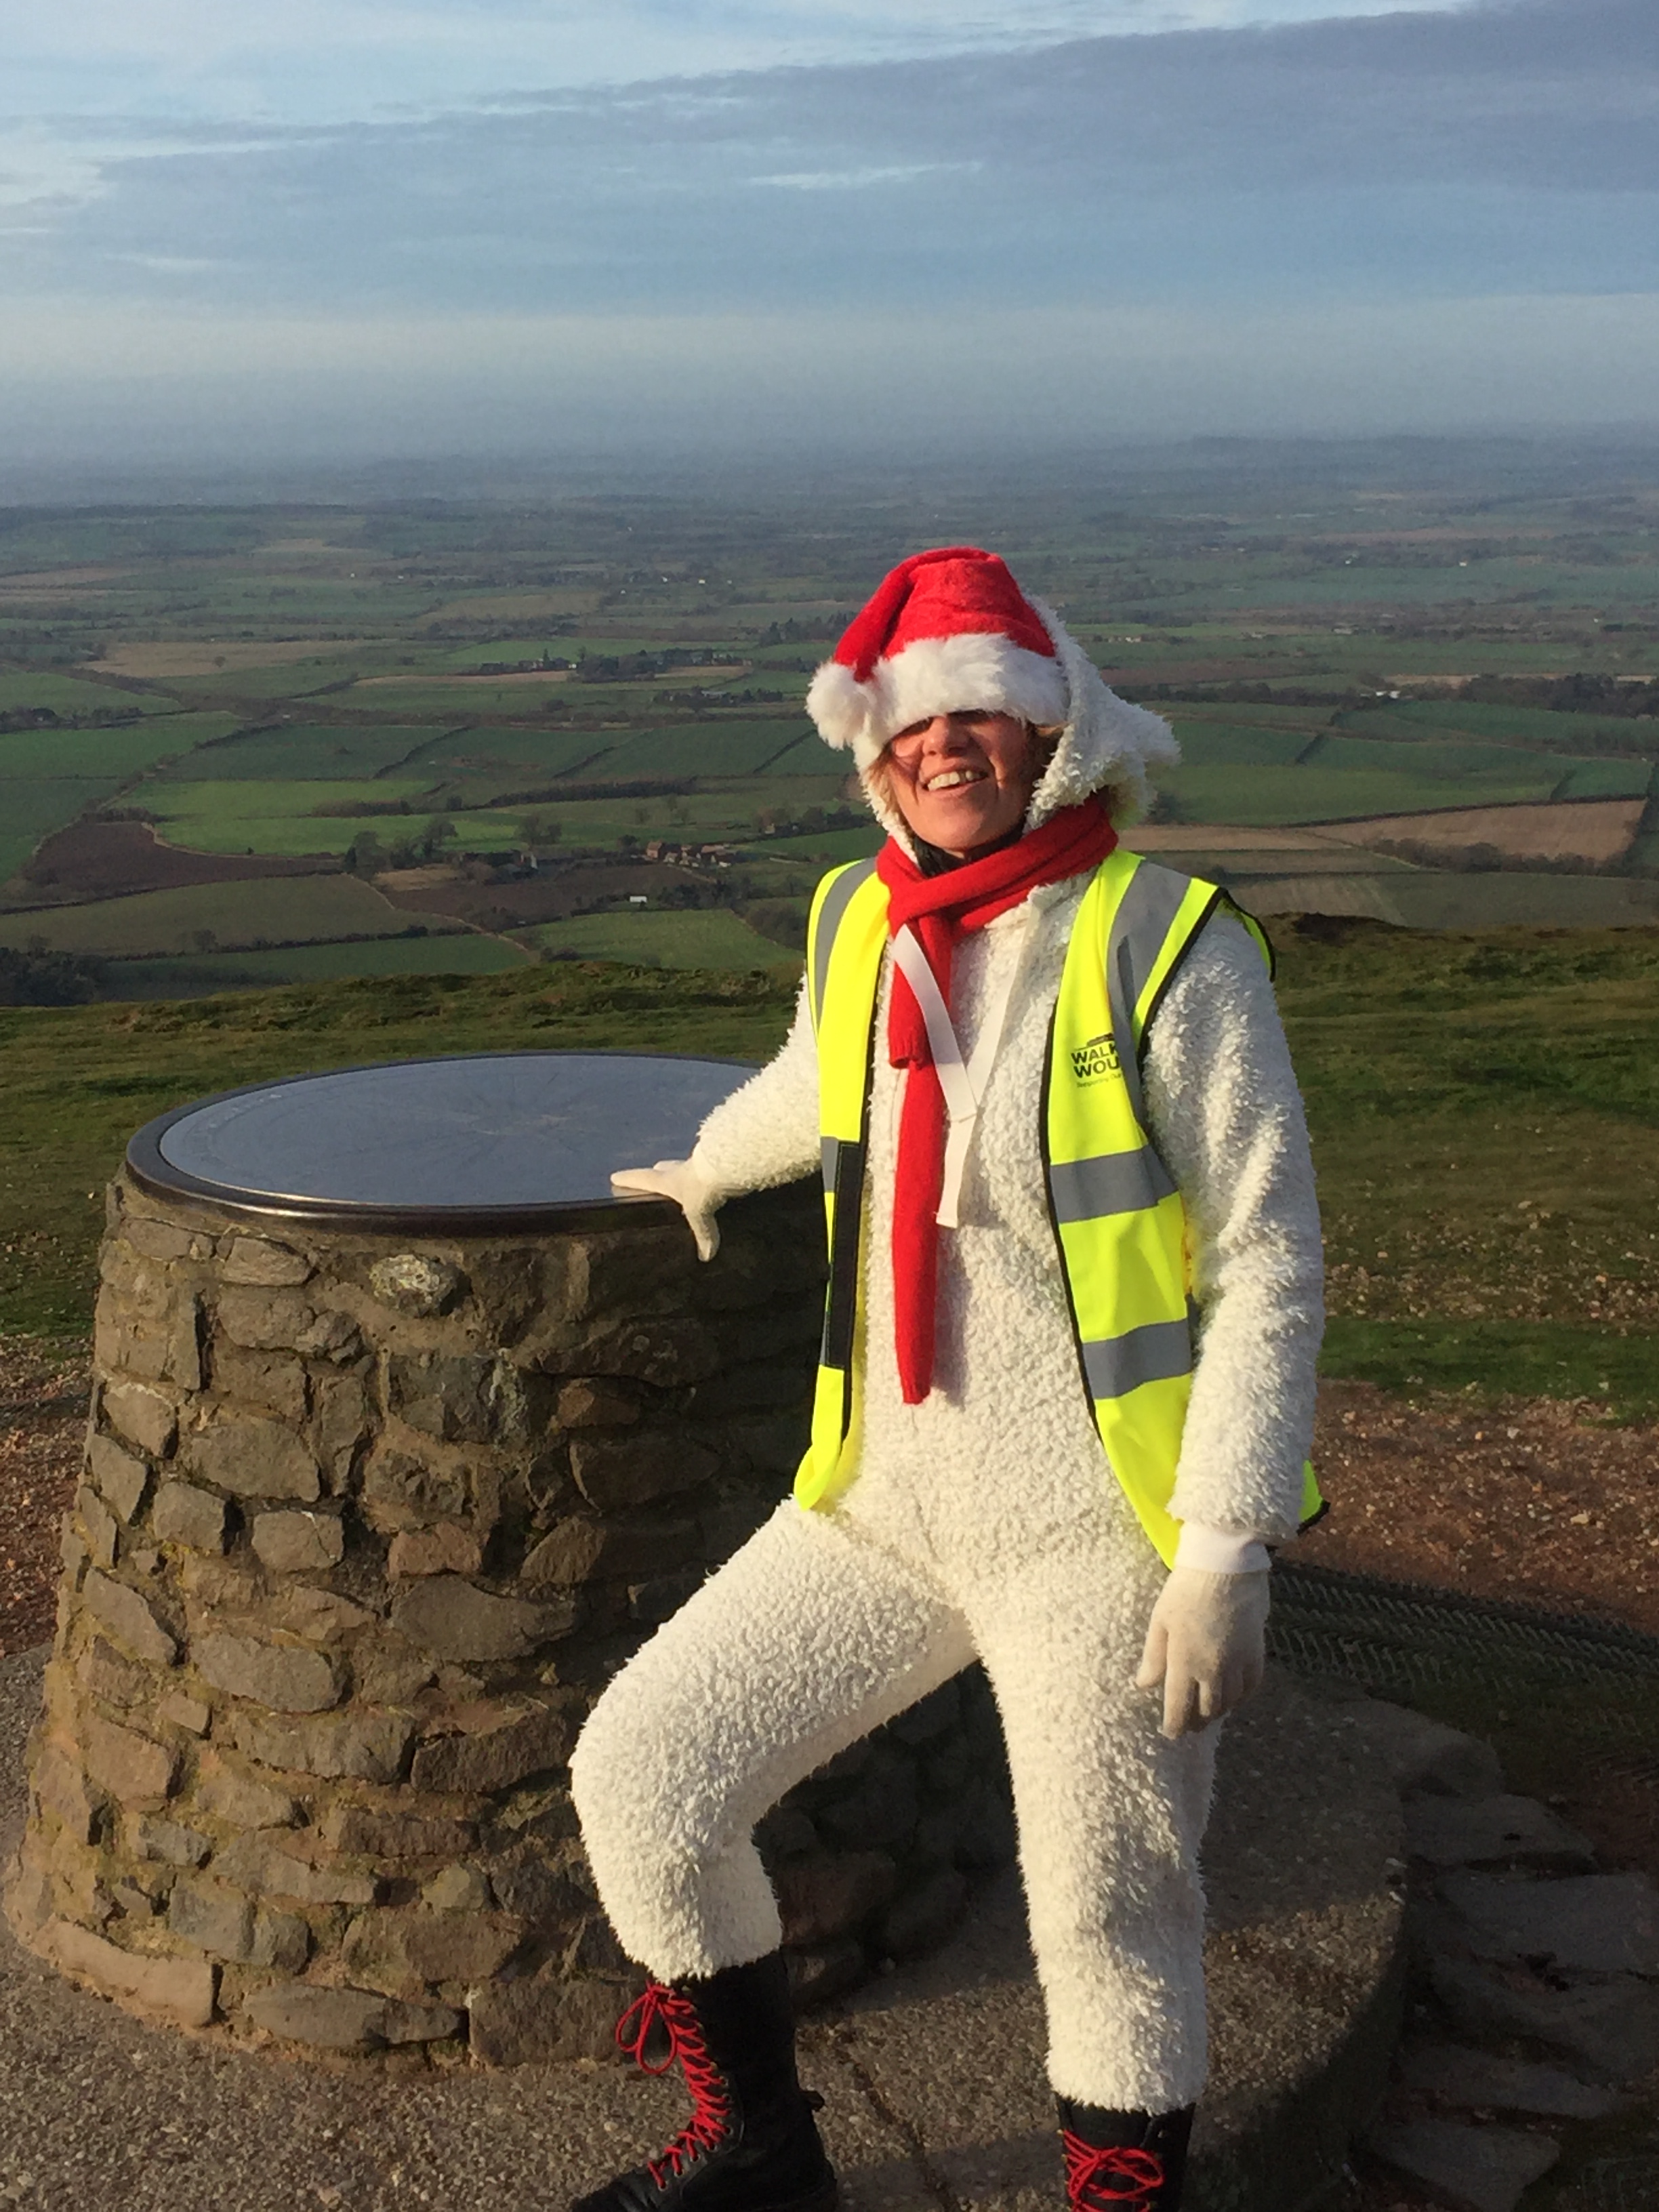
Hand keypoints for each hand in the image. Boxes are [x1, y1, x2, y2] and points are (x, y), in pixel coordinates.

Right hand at [610, 1159, 721, 1260]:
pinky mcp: (716, 1164)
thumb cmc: (702, 1188)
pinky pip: (709, 1171)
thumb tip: (706, 1255)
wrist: (727, 1165)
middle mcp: (681, 1170)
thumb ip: (702, 1233)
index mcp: (668, 1180)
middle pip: (665, 1169)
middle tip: (656, 1172)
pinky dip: (708, 1177)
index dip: (629, 1180)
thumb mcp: (698, 1213)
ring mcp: (699, 1164)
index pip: (643, 1179)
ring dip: (685, 1173)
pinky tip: (715, 1183)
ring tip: (688, 1182)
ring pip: (687, 1167)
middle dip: (660, 1171)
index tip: (615, 1177)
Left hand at [1135, 1566, 1269, 1738]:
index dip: (1174, 1725)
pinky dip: (1242, 1696)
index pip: (1179, 1707)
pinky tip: (1234, 1694)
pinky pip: (1251, 1686)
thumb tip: (1145, 1685)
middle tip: (1189, 1725)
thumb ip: (1154, 1657)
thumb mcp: (1160, 1620)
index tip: (1171, 1734)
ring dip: (1218, 1711)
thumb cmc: (1185, 1590)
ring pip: (1230, 1702)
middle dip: (1197, 1722)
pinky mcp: (1257, 1652)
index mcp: (1184, 1662)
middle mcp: (1213, 1670)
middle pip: (1208, 1710)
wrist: (1226, 1567)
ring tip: (1209, 1711)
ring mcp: (1238, 1663)